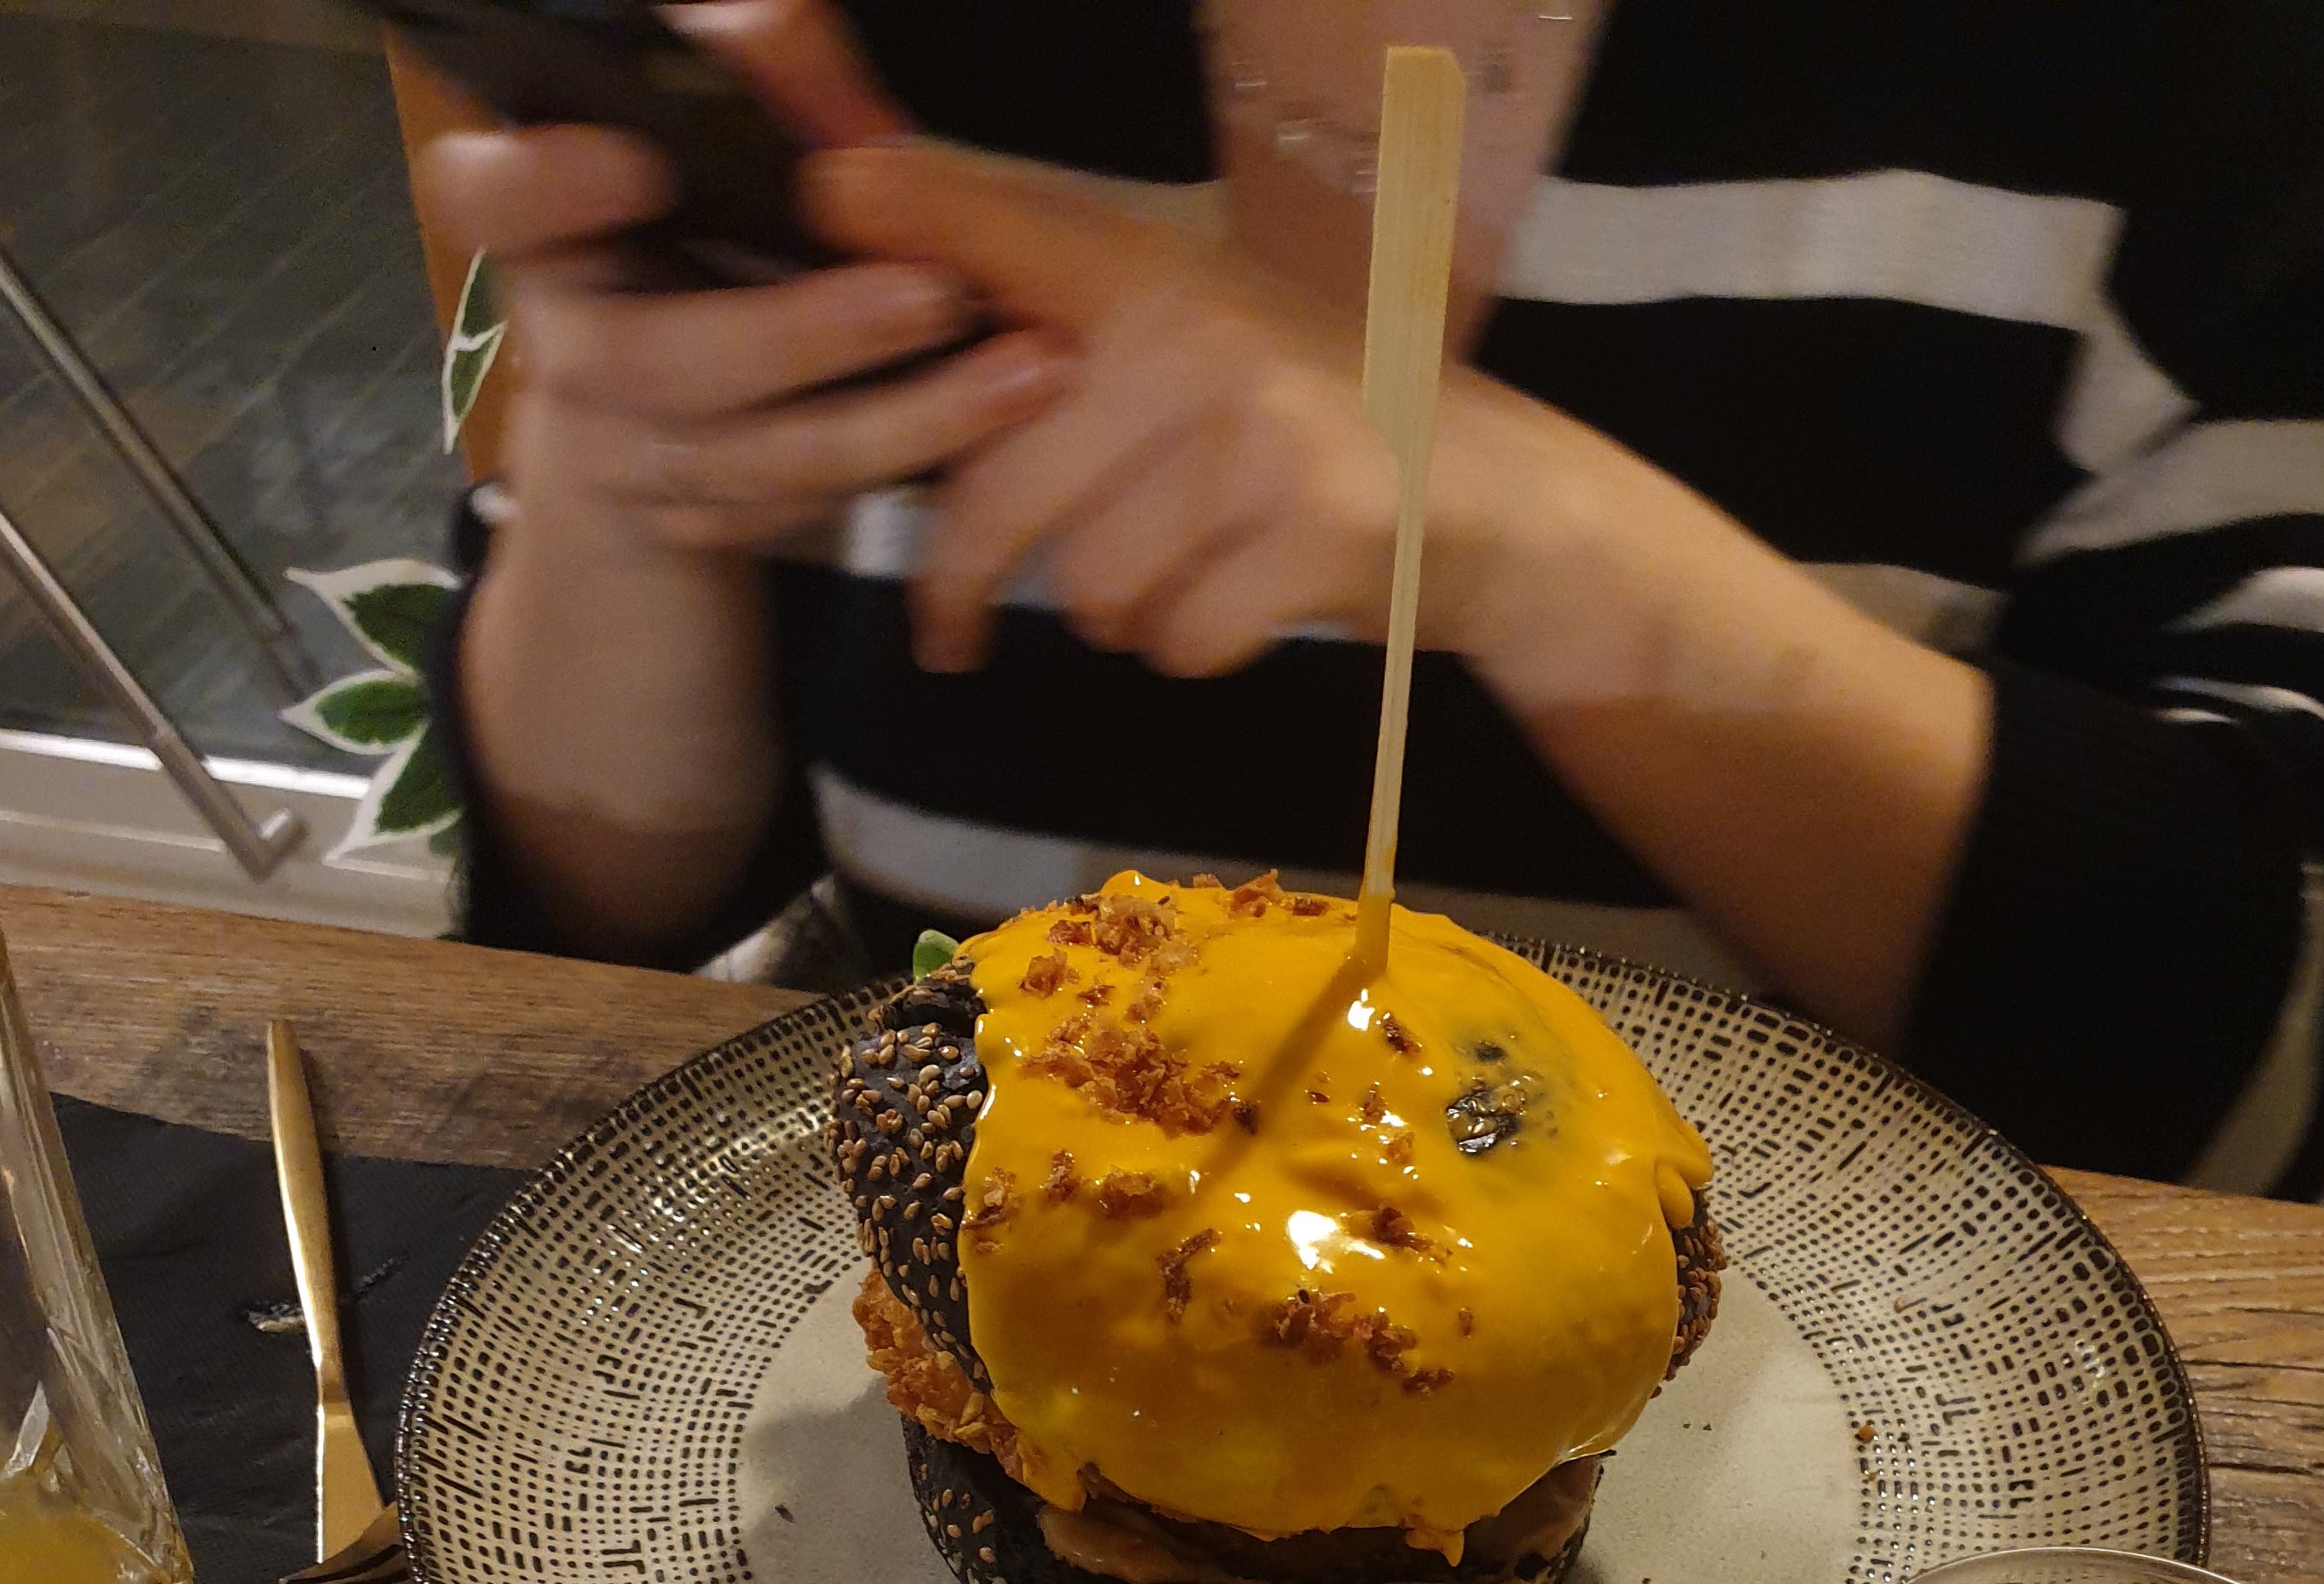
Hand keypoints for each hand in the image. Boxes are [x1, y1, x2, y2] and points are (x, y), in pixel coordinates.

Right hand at [418, 0, 1069, 556]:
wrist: (669, 429)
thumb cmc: (701, 241)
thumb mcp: (720, 150)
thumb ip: (762, 83)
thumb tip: (772, 21)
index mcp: (540, 227)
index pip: (487, 196)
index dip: (549, 183)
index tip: (642, 157)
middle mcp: (563, 347)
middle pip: (654, 362)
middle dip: (802, 336)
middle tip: (931, 293)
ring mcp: (621, 457)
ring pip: (752, 459)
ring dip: (896, 421)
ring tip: (1022, 372)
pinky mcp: (694, 530)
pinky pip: (797, 512)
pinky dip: (895, 472)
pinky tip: (992, 430)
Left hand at [810, 146, 1415, 675]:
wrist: (1497, 500)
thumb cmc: (1314, 426)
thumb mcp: (1194, 339)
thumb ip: (1058, 322)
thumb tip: (889, 273)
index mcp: (1155, 277)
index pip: (1005, 233)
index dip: (909, 214)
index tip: (825, 197)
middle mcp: (1200, 337)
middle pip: (1002, 489)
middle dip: (967, 579)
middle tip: (951, 630)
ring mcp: (1263, 436)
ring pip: (1088, 588)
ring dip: (1113, 614)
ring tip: (1178, 571)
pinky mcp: (1315, 535)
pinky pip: (1176, 642)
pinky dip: (1195, 647)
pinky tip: (1244, 601)